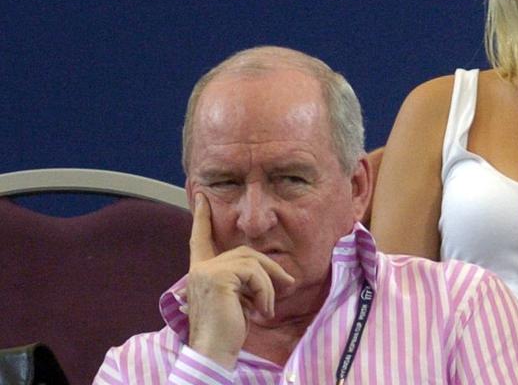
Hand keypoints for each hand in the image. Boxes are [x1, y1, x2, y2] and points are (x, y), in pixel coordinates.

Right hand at [185, 193, 294, 370]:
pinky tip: (263, 310)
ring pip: (253, 262)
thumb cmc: (228, 331)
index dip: (203, 218)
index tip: (202, 196)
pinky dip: (265, 292)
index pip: (200, 239)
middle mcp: (199, 268)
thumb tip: (269, 270)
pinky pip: (254, 274)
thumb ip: (243, 279)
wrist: (214, 351)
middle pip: (245, 252)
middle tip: (288, 286)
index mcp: (200, 271)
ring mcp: (206, 271)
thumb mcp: (238, 298)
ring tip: (268, 307)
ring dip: (269, 285)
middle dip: (269, 270)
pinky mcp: (218, 278)